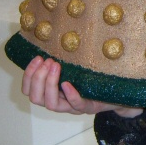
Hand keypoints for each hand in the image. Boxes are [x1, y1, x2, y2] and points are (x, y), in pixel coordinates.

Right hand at [21, 56, 141, 117]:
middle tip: (48, 61)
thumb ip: (62, 61)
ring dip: (50, 84)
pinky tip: (67, 83)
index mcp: (52, 93)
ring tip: (55, 66)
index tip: (36, 58)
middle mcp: (59, 102)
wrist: (116, 93)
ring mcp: (73, 107)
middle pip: (36, 98)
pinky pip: (76, 104)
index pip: (28, 90)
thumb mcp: (74, 68)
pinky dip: (70, 95)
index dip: (28, 75)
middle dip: (37, 79)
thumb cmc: (92, 79)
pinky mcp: (88, 107)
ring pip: (52, 104)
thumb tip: (52, 37)